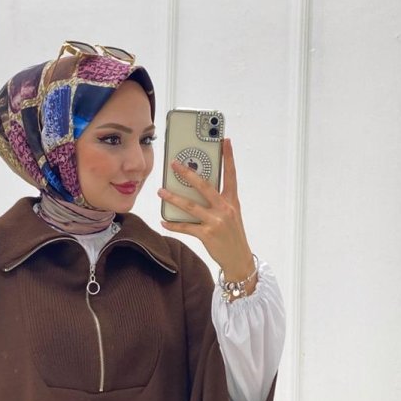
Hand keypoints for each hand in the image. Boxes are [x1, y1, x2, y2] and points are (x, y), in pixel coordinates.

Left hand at [158, 139, 256, 290]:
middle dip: (188, 173)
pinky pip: (186, 227)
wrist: (239, 259)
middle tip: (175, 164)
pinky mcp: (207, 234)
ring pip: (190, 206)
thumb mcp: (231, 215)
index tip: (225, 141)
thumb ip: (218, 202)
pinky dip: (173, 224)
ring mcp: (216, 221)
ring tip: (161, 191)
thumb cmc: (232, 235)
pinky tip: (164, 221)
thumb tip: (196, 191)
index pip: (231, 175)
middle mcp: (225, 208)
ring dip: (173, 198)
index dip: (228, 157)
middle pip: (204, 186)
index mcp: (232, 201)